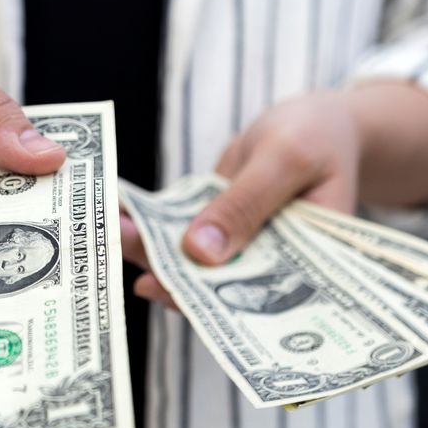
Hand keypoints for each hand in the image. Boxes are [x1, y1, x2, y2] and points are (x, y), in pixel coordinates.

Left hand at [123, 91, 363, 305]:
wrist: (318, 121)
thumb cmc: (318, 136)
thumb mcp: (286, 160)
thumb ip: (246, 204)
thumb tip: (200, 253)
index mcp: (302, 270)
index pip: (255, 300)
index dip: (208, 305)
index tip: (164, 291)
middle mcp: (266, 269)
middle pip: (212, 285)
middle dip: (165, 272)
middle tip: (119, 254)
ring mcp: (238, 247)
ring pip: (189, 259)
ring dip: (149, 248)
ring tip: (109, 231)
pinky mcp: (216, 225)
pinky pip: (182, 230)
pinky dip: (154, 222)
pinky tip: (120, 213)